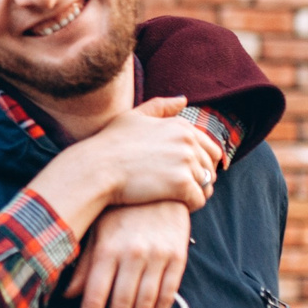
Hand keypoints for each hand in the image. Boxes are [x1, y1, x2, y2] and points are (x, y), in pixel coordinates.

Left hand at [67, 200, 191, 307]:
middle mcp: (133, 255)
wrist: (159, 182)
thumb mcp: (97, 232)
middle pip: (120, 306)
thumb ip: (84, 265)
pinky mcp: (177, 256)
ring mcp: (158, 256)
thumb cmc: (121, 208)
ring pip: (145, 304)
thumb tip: (68, 297)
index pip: (95, 296)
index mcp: (108, 249)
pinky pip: (168, 292)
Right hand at [84, 96, 218, 210]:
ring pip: (206, 184)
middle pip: (210, 167)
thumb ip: (161, 107)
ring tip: (177, 199)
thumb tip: (184, 100)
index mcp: (181, 126)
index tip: (184, 174)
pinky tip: (175, 206)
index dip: (200, 164)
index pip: (210, 147)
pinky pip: (198, 200)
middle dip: (200, 179)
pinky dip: (190, 206)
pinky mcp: (181, 184)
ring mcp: (186, 162)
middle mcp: (188, 141)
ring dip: (195, 193)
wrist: (96, 168)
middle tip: (180, 189)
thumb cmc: (109, 144)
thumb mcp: (134, 117)